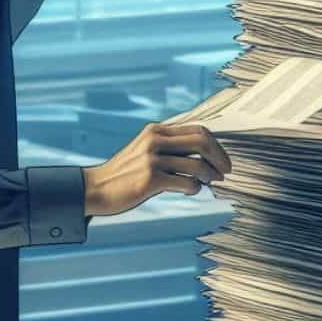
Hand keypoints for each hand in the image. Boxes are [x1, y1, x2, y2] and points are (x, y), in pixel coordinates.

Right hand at [82, 123, 231, 216]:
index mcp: (156, 130)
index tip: (223, 160)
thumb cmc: (126, 173)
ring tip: (209, 183)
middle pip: (202, 142)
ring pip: (197, 165)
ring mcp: (152, 159)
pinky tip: (191, 190)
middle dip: (220, 158)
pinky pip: (186, 183)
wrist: (96, 188)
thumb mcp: (146, 150)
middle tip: (225, 172)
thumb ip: (170, 147)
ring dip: (209, 176)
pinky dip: (195, 188)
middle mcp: (155, 140)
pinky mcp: (150, 179)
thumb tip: (205, 154)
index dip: (217, 145)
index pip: (198, 130)